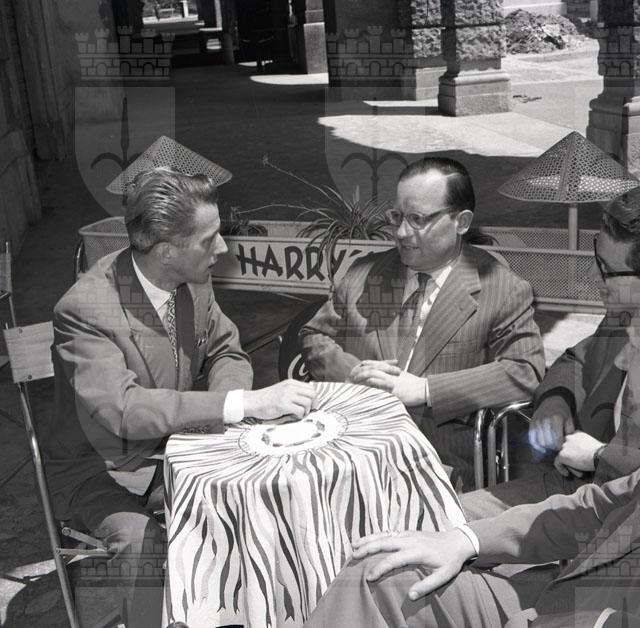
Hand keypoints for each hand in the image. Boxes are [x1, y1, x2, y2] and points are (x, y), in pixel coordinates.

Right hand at [243, 380, 315, 420]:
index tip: (311, 405)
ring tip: (299, 414)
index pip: (310, 388)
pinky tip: (293, 416)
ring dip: (306, 411)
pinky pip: (300, 411)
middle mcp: (290, 387)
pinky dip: (299, 416)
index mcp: (291, 383)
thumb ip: (294, 391)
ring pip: (307, 403)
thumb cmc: (267, 398)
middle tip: (308, 411)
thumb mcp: (282, 390)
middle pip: (312, 394)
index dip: (314, 398)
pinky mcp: (283, 405)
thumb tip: (308, 398)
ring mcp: (286, 395)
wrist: (254, 402)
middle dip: (313, 404)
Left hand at [347, 361, 426, 405]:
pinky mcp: (394, 392)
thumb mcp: (402, 375)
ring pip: (376, 378)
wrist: (424, 389)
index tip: (361, 364)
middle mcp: (391, 375)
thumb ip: (393, 373)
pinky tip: (366, 388)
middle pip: (374, 370)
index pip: (378, 364)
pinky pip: (382, 389)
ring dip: (365, 379)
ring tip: (355, 381)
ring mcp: (392, 383)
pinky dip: (374, 387)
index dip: (369, 363)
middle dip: (363, 372)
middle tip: (354, 374)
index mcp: (393, 370)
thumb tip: (387, 372)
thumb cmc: (414, 383)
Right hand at [352, 529, 474, 599]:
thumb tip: (410, 596)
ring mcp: (407, 534)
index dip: (380, 568)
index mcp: (416, 551)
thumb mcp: (443, 576)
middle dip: (367, 549)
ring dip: (368, 539)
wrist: (457, 541)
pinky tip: (366, 539)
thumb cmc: (450, 561)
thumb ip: (427, 585)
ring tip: (353, 546)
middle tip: (353, 556)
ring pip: (384, 535)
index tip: (368, 577)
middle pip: (384, 542)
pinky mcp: (407, 532)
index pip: (393, 559)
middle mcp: (409, 540)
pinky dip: (375, 535)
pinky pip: (388, 532)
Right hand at [528, 412, 574, 454]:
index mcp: (556, 419)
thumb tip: (567, 443)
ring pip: (539, 441)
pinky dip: (536, 445)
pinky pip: (532, 438)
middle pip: (547, 442)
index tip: (561, 448)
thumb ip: (569, 432)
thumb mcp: (570, 419)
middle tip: (555, 448)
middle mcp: (545, 420)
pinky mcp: (532, 424)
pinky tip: (541, 448)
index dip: (559, 446)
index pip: (557, 439)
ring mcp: (537, 422)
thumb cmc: (561, 410)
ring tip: (549, 447)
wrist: (551, 401)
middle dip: (552, 448)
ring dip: (545, 447)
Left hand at [553, 430, 603, 476]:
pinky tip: (566, 473)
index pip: (571, 441)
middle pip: (566, 448)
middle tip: (577, 465)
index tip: (577, 457)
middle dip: (571, 457)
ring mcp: (564, 446)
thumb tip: (585, 454)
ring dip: (569, 464)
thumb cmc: (601, 452)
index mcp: (577, 434)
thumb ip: (584, 446)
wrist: (599, 455)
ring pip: (563, 456)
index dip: (573, 450)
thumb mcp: (592, 444)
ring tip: (577, 471)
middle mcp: (569, 438)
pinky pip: (557, 463)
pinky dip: (561, 468)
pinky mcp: (562, 455)